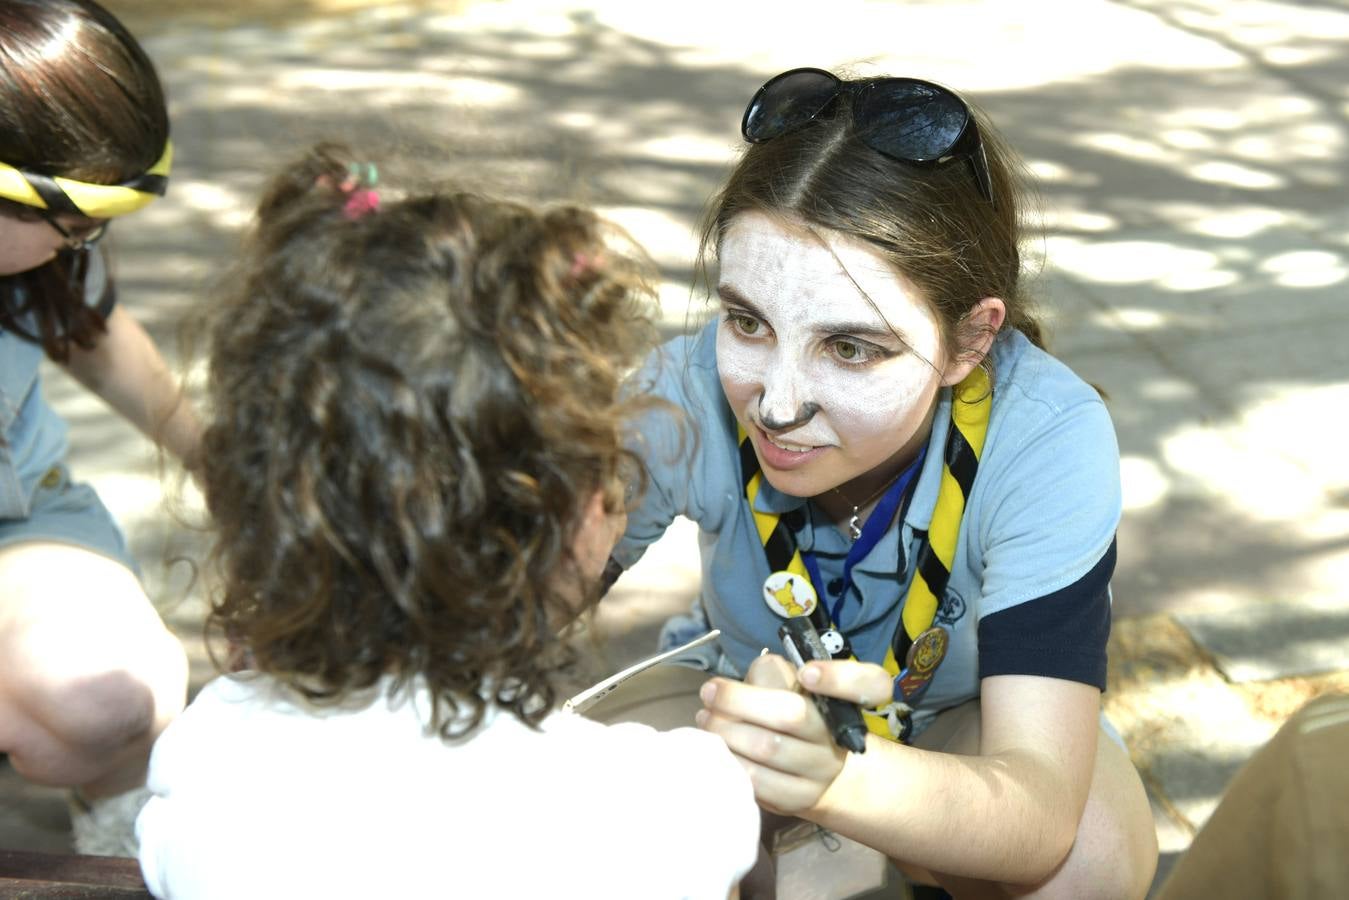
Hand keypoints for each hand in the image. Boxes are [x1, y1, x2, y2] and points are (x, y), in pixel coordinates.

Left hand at [696, 653, 889, 815]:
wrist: (823, 776)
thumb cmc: (799, 717)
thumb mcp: (796, 687)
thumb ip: (777, 673)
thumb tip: (755, 674)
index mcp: (845, 703)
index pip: (870, 684)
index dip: (838, 678)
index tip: (807, 674)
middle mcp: (836, 737)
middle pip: (792, 715)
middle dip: (740, 700)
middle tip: (709, 691)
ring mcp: (819, 773)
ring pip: (768, 749)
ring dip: (726, 731)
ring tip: (705, 718)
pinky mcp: (796, 800)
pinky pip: (756, 782)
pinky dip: (729, 761)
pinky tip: (713, 749)